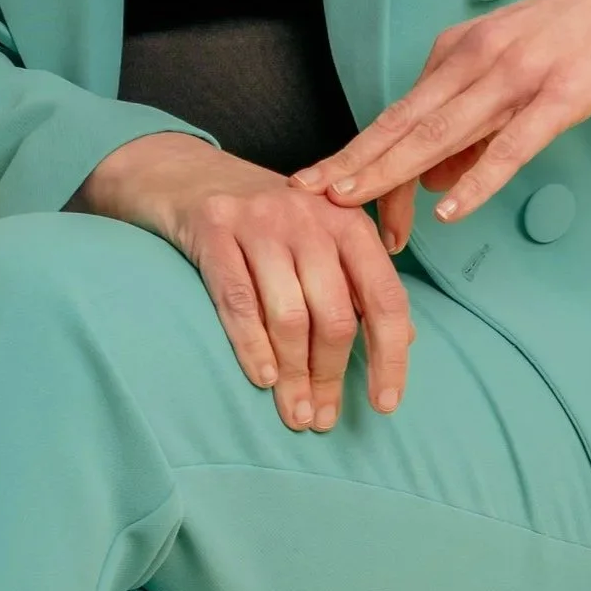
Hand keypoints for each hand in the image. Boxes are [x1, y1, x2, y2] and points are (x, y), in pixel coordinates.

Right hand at [72, 133, 413, 428]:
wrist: (183, 171)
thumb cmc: (261, 218)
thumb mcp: (319, 236)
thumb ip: (360, 281)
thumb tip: (406, 340)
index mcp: (348, 222)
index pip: (385, 298)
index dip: (390, 357)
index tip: (385, 405)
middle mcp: (310, 217)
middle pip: (335, 314)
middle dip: (330, 376)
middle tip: (320, 419)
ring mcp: (260, 221)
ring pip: (289, 314)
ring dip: (294, 375)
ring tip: (293, 414)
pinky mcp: (213, 228)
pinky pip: (238, 300)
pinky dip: (252, 346)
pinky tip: (263, 379)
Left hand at [290, 0, 590, 239]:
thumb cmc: (588, 29)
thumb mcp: (518, 72)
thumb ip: (473, 127)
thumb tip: (432, 181)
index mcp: (460, 52)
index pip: (400, 116)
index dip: (363, 160)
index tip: (328, 195)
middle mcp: (476, 59)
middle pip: (403, 123)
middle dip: (353, 164)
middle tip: (307, 197)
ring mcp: (517, 75)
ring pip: (441, 131)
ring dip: (392, 170)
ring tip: (353, 203)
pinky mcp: (561, 92)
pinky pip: (511, 144)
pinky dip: (478, 179)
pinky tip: (451, 209)